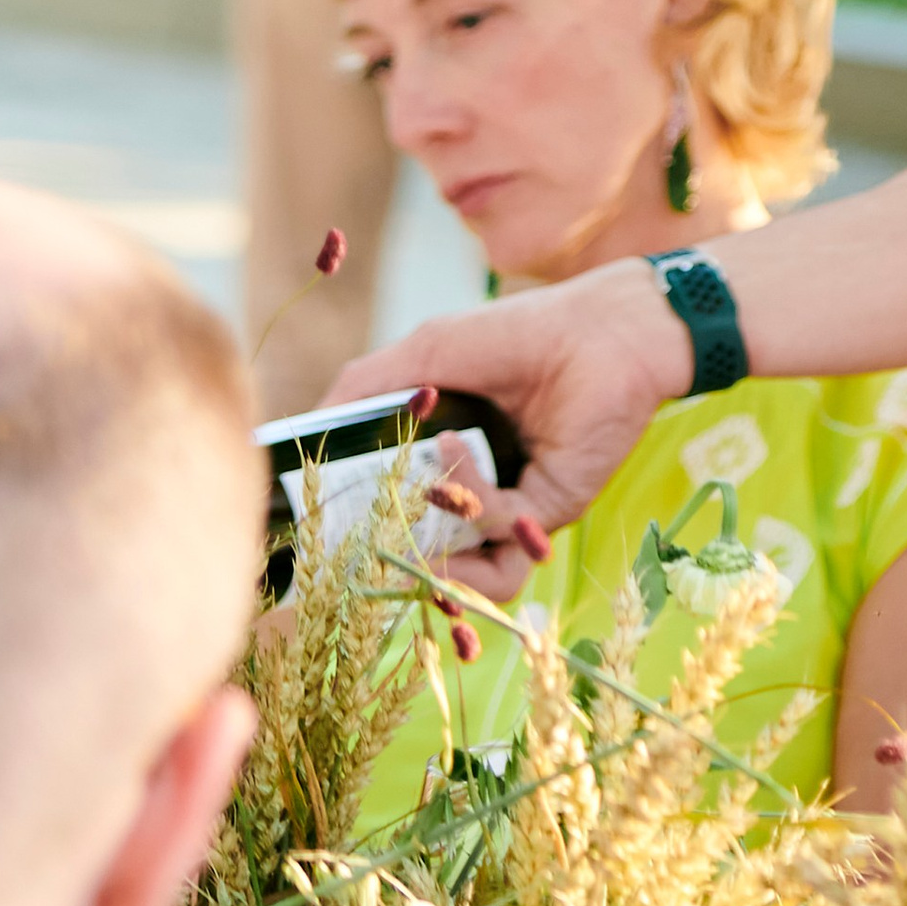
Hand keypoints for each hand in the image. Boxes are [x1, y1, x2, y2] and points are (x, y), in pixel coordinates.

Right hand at [317, 260, 689, 600]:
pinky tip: (455, 448)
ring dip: (428, 552)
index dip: (352, 529)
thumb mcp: (426, 354)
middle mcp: (470, 499)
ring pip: (460, 577)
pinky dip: (468, 499)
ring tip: (408, 508)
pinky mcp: (544, 515)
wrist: (605, 329)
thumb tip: (301, 432)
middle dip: (382, 558)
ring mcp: (507, 513)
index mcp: (438, 467)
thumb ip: (362, 392)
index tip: (316, 530)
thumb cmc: (516, 334)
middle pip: (417, 559)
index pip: (387, 518)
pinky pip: (495, 541)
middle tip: (347, 542)